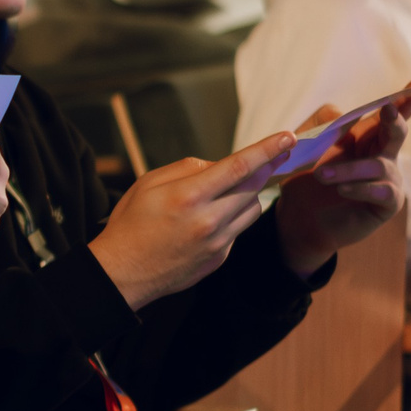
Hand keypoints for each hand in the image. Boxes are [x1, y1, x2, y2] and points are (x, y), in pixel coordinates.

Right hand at [87, 130, 294, 311]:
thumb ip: (186, 168)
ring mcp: (217, 243)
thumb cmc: (130, 224)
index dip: (267, 149)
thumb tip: (217, 165)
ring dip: (250, 193)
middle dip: (268, 167)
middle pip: (254, 186)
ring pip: (252, 209)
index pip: (239, 167)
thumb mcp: (147, 183)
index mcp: (188, 196)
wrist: (122, 273)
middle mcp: (208, 220)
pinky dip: (233, 217)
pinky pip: (238, 229)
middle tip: (278, 153)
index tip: (288, 137)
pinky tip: (210, 219)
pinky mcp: (219, 258)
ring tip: (230, 190)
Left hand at [274, 91, 410, 275]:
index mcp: (366, 136)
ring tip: (321, 176)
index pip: (388, 114)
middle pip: (396, 132)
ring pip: (378, 166)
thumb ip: (321, 123)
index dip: (405, 99)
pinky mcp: (387, 203)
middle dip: (394, 119)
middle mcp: (383, 154)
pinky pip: (381, 191)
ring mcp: (388, 179)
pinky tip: (342, 190)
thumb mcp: (307, 145)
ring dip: (349, 169)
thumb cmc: (306, 179)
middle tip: (387, 110)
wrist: (299, 218)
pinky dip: (359, 188)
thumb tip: (342, 112)